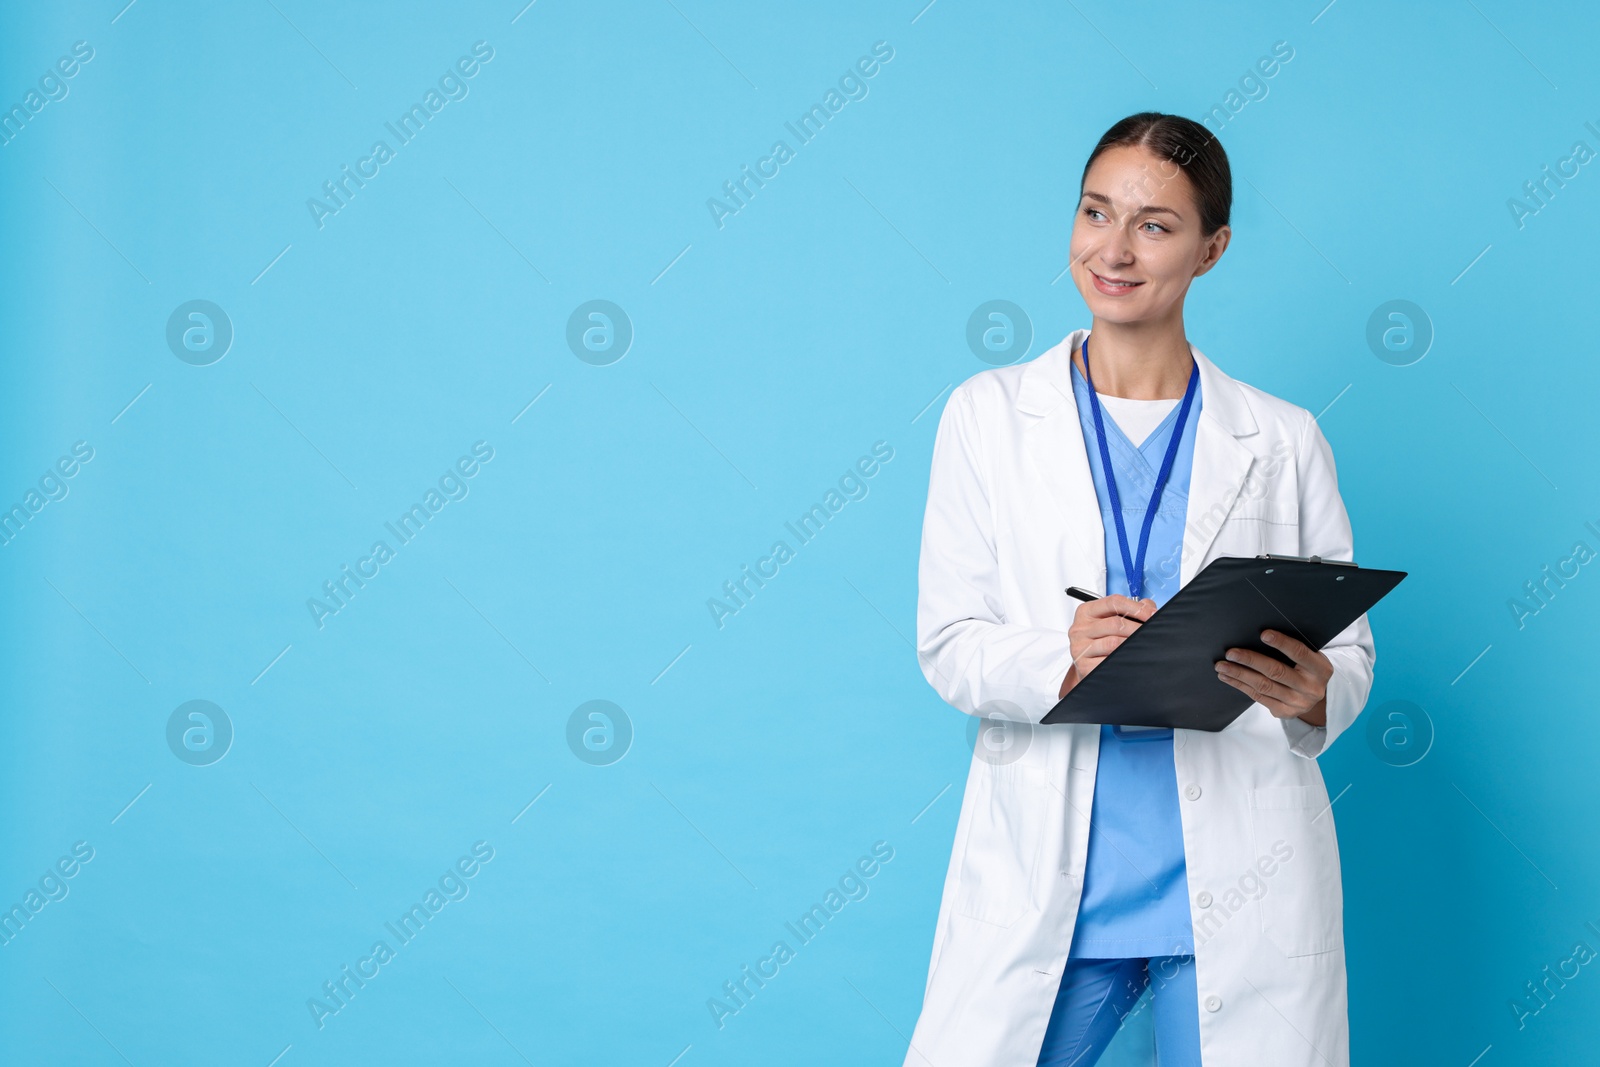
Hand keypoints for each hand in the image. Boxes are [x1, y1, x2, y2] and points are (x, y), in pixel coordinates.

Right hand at [1059, 594, 1156, 698]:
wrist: (1084, 664)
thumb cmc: (1100, 639)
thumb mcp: (1109, 619)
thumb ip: (1130, 609)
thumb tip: (1149, 608)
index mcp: (1086, 611)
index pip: (1114, 602)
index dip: (1137, 608)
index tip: (1152, 615)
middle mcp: (1080, 628)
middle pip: (1115, 623)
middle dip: (1137, 629)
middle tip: (1151, 633)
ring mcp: (1080, 647)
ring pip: (1113, 643)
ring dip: (1132, 644)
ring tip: (1142, 645)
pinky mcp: (1083, 665)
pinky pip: (1109, 661)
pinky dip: (1123, 659)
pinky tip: (1130, 658)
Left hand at [1214, 629, 1330, 726]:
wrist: (1316, 697)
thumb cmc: (1307, 669)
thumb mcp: (1310, 658)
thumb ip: (1292, 649)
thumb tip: (1260, 634)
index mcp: (1320, 669)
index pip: (1299, 653)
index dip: (1282, 643)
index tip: (1263, 634)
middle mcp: (1310, 688)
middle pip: (1276, 672)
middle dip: (1250, 661)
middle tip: (1230, 653)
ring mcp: (1297, 702)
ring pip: (1263, 686)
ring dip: (1239, 675)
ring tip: (1222, 666)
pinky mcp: (1284, 712)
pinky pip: (1258, 697)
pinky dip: (1240, 685)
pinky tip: (1228, 677)